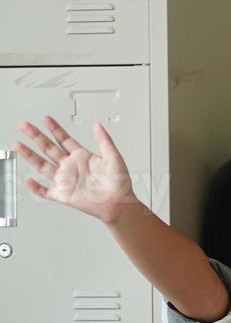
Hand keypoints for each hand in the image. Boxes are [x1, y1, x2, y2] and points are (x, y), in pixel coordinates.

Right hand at [13, 117, 136, 223]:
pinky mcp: (63, 195)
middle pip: (49, 148)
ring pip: (42, 166)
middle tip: (25, 125)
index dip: (54, 129)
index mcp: (82, 157)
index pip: (64, 139)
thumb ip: (104, 141)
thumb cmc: (119, 183)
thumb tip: (97, 125)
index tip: (46, 118)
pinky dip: (35, 187)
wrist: (118, 203)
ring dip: (30, 156)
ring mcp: (65, 180)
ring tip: (18, 145)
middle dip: (36, 136)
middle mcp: (71, 167)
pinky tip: (28, 180)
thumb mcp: (114, 157)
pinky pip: (45, 191)